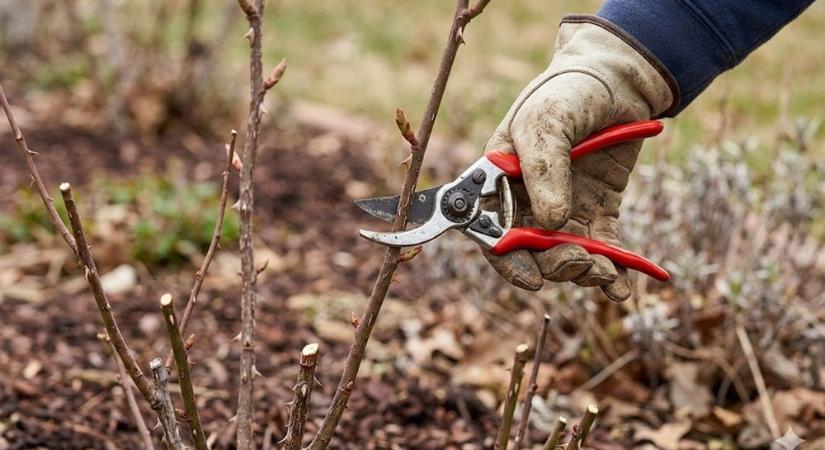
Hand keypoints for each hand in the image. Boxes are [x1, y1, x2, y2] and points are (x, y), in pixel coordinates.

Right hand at [483, 16, 676, 300]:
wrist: (619, 79)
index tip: (531, 278)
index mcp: (500, 182)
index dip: (507, 259)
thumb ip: (544, 170)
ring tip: (607, 272)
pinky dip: (613, 269)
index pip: (492, 230)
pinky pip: (602, 247)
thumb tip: (552, 223)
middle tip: (580, 261)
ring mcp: (565, 208)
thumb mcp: (545, 121)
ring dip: (584, 271)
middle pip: (532, 251)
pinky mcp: (599, 210)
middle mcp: (528, 201)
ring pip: (567, 255)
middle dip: (554, 265)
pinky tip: (622, 288)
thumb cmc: (567, 92)